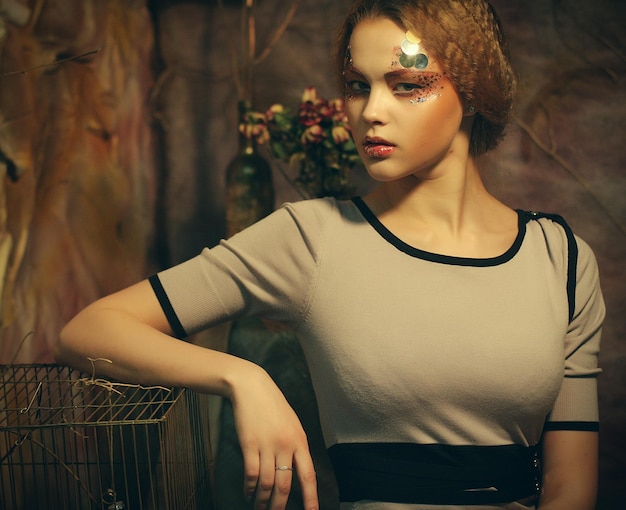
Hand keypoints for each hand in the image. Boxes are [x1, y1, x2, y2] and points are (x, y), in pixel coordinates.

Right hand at [230, 365, 318, 509]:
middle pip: (285, 485)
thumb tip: (297, 470)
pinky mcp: (249, 444)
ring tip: (259, 508)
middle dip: (280, 505)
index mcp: (300, 440)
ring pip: (266, 483)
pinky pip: (251, 473)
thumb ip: (295, 446)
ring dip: (262, 500)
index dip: (311, 498)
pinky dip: (249, 487)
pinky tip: (248, 493)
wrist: (252, 386)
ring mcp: (267, 445)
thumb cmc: (272, 405)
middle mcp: (285, 445)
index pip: (308, 475)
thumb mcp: (292, 423)